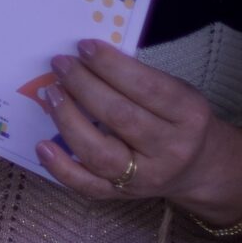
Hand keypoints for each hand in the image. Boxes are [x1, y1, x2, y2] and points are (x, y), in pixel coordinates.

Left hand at [34, 40, 241, 218]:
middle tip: (61, 64)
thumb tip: (88, 58)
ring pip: (100, 152)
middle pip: (120, 116)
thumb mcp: (177, 93)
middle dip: (84, 86)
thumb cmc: (178, 119)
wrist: (198, 167)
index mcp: (189, 115)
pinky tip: (42, 146)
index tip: (84, 47)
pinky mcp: (123, 195)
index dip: (111, 66)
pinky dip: (62, 168)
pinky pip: (88, 186)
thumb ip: (140, 78)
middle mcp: (170, 149)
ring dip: (69, 120)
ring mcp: (146, 177)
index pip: (147, 87)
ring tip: (52, 93)